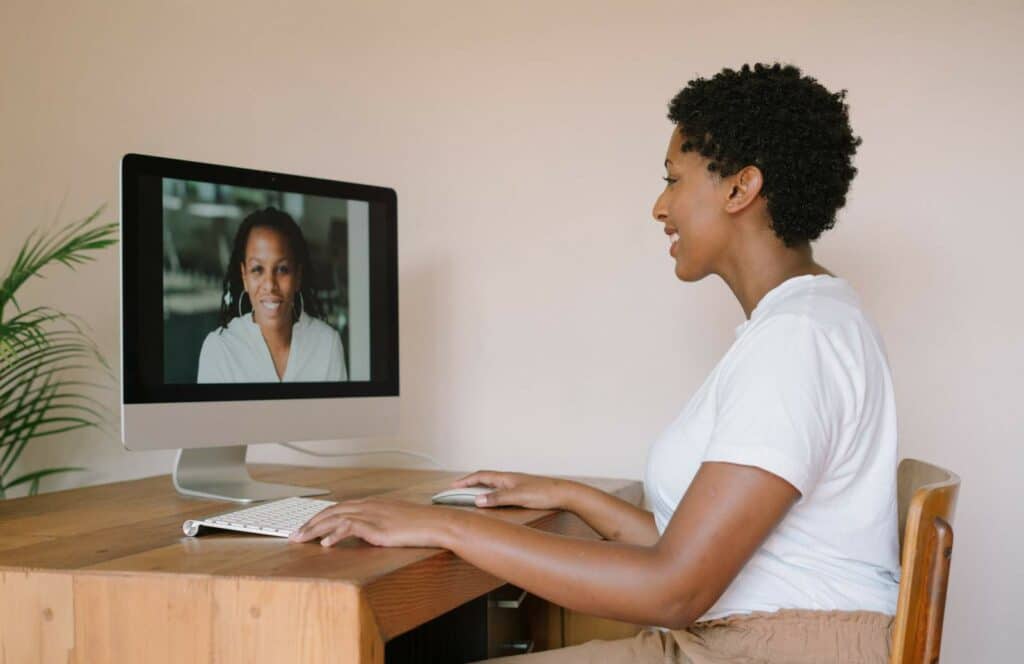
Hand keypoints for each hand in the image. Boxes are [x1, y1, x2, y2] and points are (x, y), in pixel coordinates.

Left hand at [289, 498, 458, 547]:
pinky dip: (335, 534)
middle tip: (294, 535)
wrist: (436, 523)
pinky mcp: (376, 526)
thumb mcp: (395, 523)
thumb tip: (364, 534)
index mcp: (372, 503)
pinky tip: (326, 543)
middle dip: (310, 523)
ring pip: (335, 517)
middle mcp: (369, 505)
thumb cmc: (421, 525)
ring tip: (300, 539)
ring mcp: (372, 514)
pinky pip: (349, 526)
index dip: (320, 517)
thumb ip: (377, 525)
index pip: (339, 507)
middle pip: (331, 511)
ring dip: (315, 529)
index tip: (307, 527)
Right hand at [451, 470, 574, 509]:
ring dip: (479, 488)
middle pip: (484, 479)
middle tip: (457, 490)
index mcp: (506, 477)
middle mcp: (509, 479)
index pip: (480, 476)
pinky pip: (500, 490)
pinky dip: (490, 494)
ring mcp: (516, 484)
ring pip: (492, 484)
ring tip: (470, 495)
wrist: (564, 494)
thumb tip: (477, 500)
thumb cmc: (542, 493)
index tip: (452, 486)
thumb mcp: (518, 497)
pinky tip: (492, 501)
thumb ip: (497, 498)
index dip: (465, 481)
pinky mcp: (522, 491)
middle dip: (469, 484)